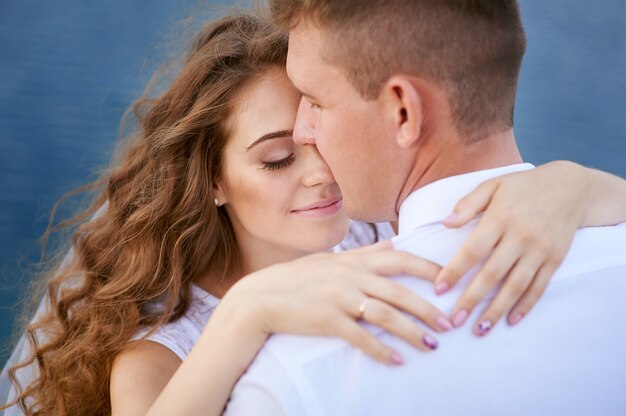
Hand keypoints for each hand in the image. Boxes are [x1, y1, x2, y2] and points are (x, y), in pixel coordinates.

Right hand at [224, 243, 449, 364]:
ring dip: (411, 332)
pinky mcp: (327, 320)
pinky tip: (397, 361)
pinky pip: (361, 337)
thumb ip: (365, 253)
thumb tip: (392, 244)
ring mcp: (339, 298)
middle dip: (428, 309)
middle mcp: (351, 276)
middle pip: (399, 292)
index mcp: (355, 261)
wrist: (262, 296)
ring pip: (385, 314)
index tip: (451, 281)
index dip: (428, 269)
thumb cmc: (299, 277)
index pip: (401, 259)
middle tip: (449, 324)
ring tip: (431, 346)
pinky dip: (381, 350)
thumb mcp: (332, 258)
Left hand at [434, 161, 590, 334]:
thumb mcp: (493, 186)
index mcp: (499, 218)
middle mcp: (520, 237)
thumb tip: (444, 222)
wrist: (570, 188)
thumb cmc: (523, 187)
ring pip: (515, 286)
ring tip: (480, 329)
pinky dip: (525, 305)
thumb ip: (467, 204)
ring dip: (496, 310)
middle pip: (492, 274)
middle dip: (471, 299)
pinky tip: (511, 320)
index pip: (473, 250)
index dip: (455, 271)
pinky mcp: (554, 260)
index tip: (439, 289)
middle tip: (454, 320)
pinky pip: (538, 287)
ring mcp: (539, 250)